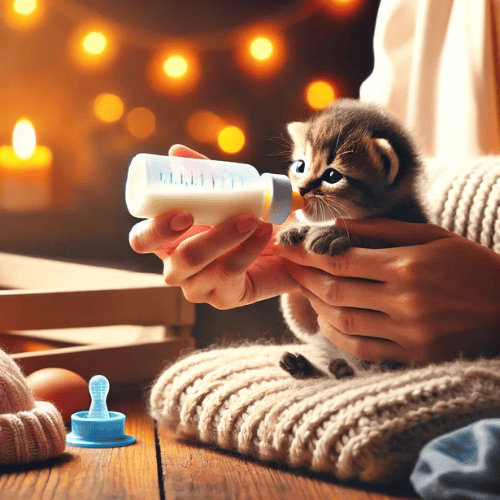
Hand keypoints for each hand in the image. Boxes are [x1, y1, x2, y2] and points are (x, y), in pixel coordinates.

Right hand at [129, 144, 298, 308]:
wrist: (281, 245)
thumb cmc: (243, 216)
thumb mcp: (223, 192)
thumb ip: (200, 174)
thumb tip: (175, 151)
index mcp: (167, 241)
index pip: (142, 241)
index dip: (155, 230)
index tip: (183, 212)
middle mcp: (176, 268)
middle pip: (174, 261)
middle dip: (197, 238)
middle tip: (221, 218)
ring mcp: (198, 287)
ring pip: (202, 268)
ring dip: (226, 238)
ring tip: (252, 218)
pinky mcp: (222, 298)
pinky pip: (229, 274)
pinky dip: (247, 249)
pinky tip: (264, 233)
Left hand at [276, 218, 499, 363]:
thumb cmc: (474, 266)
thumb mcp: (434, 237)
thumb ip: (383, 230)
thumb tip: (339, 225)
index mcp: (407, 267)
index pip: (340, 259)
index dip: (307, 254)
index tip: (287, 248)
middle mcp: (403, 301)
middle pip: (335, 290)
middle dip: (304, 276)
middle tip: (288, 266)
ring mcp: (407, 333)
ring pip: (342, 320)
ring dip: (315, 304)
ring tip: (302, 289)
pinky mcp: (413, 356)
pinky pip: (361, 348)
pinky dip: (336, 335)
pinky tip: (325, 320)